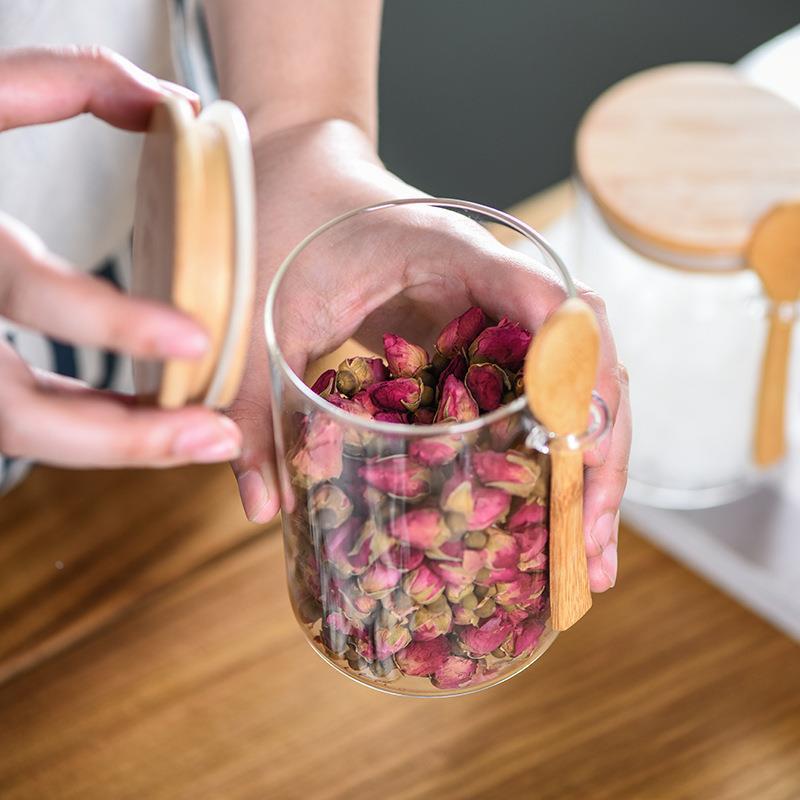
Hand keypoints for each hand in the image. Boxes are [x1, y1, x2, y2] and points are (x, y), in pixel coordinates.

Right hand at [0, 47, 241, 467]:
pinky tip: (147, 419)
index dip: (112, 324)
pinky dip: (86, 425)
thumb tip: (175, 103)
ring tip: (201, 439)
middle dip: (126, 440)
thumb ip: (67, 80)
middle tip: (218, 439)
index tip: (197, 340)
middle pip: (18, 415)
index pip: (28, 292)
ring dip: (116, 445)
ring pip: (19, 434)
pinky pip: (19, 417)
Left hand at [229, 121, 629, 591]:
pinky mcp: (484, 339)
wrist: (298, 176)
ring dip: (590, 462)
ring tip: (581, 552)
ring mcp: (497, 311)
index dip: (573, 367)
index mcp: (450, 252)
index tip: (574, 439)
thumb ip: (252, 403)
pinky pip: (537, 390)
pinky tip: (548, 510)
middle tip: (584, 543)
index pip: (542, 297)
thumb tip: (264, 505)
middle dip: (598, 450)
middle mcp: (494, 282)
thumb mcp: (263, 312)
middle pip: (586, 357)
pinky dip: (553, 450)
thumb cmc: (283, 223)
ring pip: (576, 382)